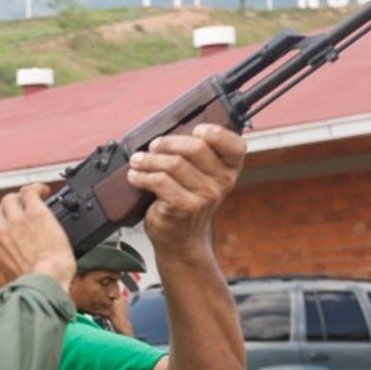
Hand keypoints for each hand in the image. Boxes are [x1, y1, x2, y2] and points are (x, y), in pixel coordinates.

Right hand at [0, 185, 74, 294]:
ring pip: (11, 199)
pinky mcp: (36, 214)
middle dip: (5, 211)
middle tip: (17, 215)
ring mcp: (17, 221)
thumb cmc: (27, 289)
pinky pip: (30, 192)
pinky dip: (36, 189)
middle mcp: (0, 233)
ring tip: (31, 203)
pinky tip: (43, 192)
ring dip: (19, 199)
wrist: (46, 283)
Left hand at [128, 123, 243, 257]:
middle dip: (168, 143)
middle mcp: (222, 182)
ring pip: (173, 163)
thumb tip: (168, 131)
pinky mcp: (185, 206)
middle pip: (196, 147)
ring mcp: (205, 196)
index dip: (216, 132)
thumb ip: (195, 155)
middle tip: (154, 146)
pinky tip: (135, 176)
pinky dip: (142, 176)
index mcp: (229, 170)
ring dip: (149, 159)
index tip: (196, 130)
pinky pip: (160, 181)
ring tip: (137, 161)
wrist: (180, 239)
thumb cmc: (186, 200)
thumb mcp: (199, 177)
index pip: (235, 146)